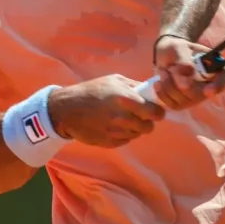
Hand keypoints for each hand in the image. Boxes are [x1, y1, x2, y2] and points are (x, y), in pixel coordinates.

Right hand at [47, 74, 165, 148]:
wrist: (66, 109)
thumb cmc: (91, 91)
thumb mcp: (113, 80)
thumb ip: (134, 86)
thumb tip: (151, 92)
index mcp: (126, 99)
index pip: (155, 112)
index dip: (158, 112)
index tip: (155, 110)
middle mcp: (123, 118)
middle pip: (148, 127)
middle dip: (147, 121)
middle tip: (140, 116)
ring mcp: (116, 132)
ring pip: (137, 134)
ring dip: (135, 128)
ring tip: (124, 119)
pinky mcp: (109, 143)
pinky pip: (126, 140)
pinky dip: (124, 134)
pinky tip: (114, 126)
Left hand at [152, 35, 224, 110]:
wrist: (166, 54)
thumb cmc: (175, 49)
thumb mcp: (178, 48)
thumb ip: (183, 63)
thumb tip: (186, 85)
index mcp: (215, 67)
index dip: (219, 86)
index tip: (208, 90)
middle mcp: (209, 84)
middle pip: (200, 95)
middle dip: (180, 84)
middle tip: (169, 69)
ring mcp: (196, 96)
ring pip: (185, 101)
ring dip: (169, 87)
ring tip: (163, 72)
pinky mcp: (183, 102)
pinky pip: (174, 105)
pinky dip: (163, 95)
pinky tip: (158, 84)